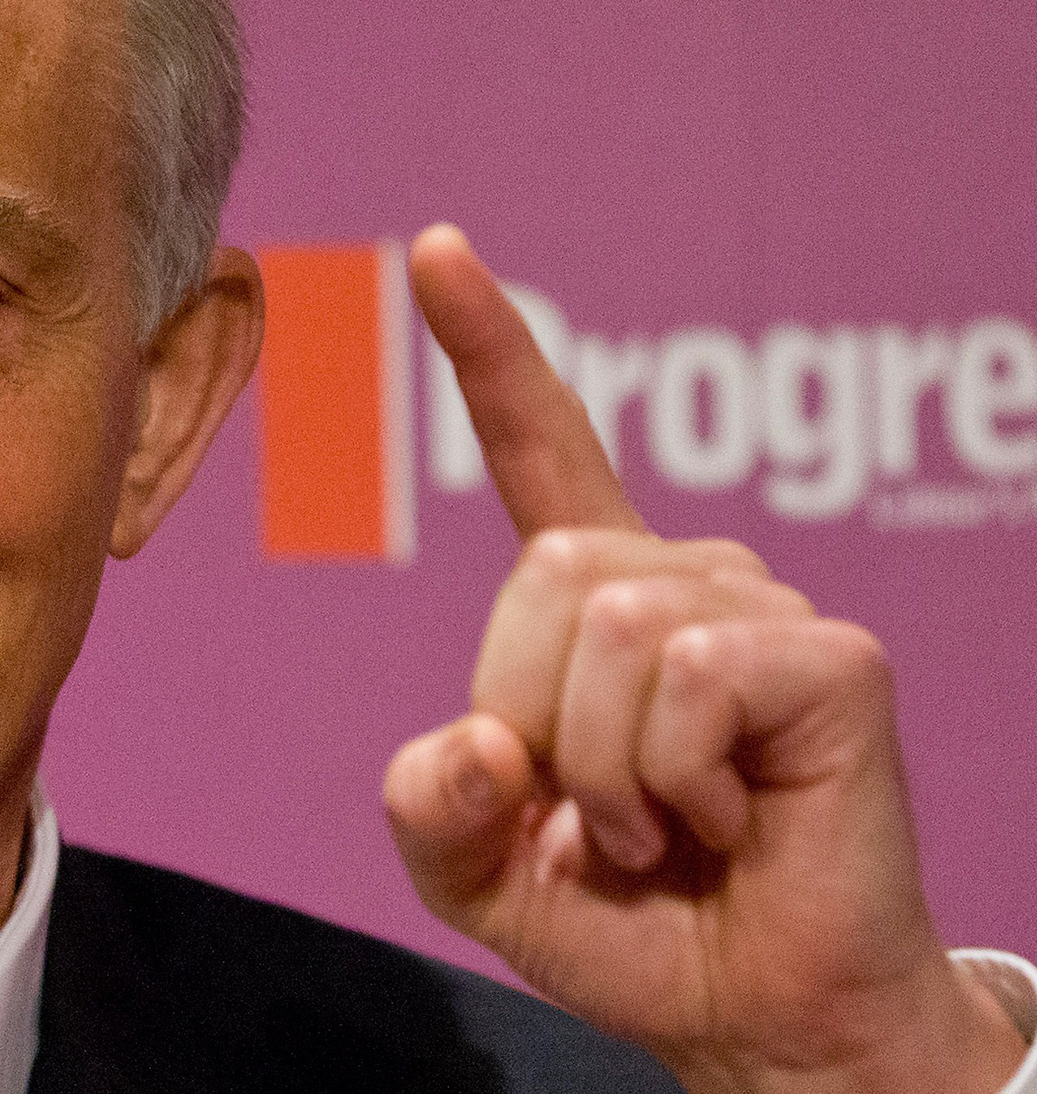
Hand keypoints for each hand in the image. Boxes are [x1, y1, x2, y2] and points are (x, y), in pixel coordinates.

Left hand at [382, 225, 1028, 1093]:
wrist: (754, 1014)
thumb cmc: (629, 924)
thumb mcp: (479, 868)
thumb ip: (429, 804)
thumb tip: (476, 744)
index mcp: (592, 602)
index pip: (540, 448)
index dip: (490, 350)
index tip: (440, 246)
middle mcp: (682, 577)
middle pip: (545, 573)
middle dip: (541, 720)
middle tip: (606, 811)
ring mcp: (764, 604)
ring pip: (612, 629)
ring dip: (610, 772)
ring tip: (670, 825)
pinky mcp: (831, 658)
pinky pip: (690, 676)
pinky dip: (674, 778)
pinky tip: (726, 819)